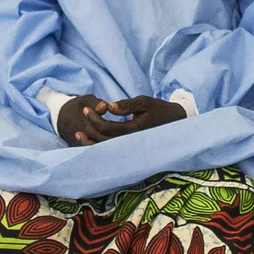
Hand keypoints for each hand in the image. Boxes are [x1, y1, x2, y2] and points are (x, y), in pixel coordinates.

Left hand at [55, 95, 185, 146]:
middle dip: (89, 129)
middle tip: (82, 116)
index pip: (107, 127)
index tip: (86, 109)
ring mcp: (131, 148)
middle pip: (103, 141)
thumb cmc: (158, 109)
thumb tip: (108, 106)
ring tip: (78, 135)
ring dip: (91, 143)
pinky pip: (112, 150)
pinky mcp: (131, 150)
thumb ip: (126, 105)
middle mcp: (131, 143)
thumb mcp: (144, 102)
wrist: (175, 122)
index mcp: (134, 130)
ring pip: (106, 149)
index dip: (94, 118)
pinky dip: (99, 148)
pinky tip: (91, 142)